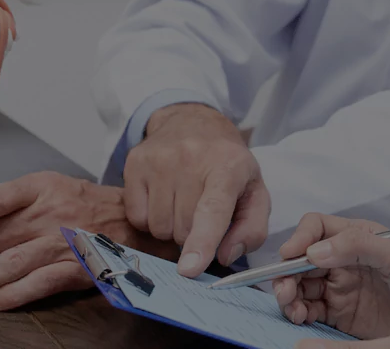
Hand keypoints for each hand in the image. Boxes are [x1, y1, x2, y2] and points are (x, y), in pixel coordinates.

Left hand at [0, 172, 174, 310]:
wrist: (138, 222)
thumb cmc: (87, 206)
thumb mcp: (49, 189)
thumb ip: (11, 204)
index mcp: (39, 187)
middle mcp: (49, 213)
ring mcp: (64, 242)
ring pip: (9, 264)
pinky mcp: (79, 268)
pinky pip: (40, 284)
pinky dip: (14, 295)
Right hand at [125, 103, 270, 276]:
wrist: (191, 121)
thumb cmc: (226, 165)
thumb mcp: (255, 192)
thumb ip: (252, 229)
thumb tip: (225, 256)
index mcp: (228, 166)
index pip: (212, 210)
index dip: (202, 242)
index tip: (190, 269)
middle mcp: (190, 158)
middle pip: (183, 229)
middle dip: (192, 236)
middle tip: (201, 214)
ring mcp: (158, 160)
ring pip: (159, 227)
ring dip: (171, 228)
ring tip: (182, 204)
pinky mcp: (134, 163)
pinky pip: (137, 217)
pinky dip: (150, 219)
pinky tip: (163, 199)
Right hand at [273, 214, 389, 339]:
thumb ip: (359, 246)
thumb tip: (315, 250)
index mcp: (357, 236)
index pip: (316, 228)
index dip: (299, 239)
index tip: (290, 256)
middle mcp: (343, 259)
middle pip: (300, 259)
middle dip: (285, 273)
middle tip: (284, 291)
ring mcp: (340, 287)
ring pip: (299, 286)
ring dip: (288, 295)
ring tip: (293, 310)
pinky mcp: (340, 314)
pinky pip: (309, 311)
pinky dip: (298, 314)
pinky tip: (301, 319)